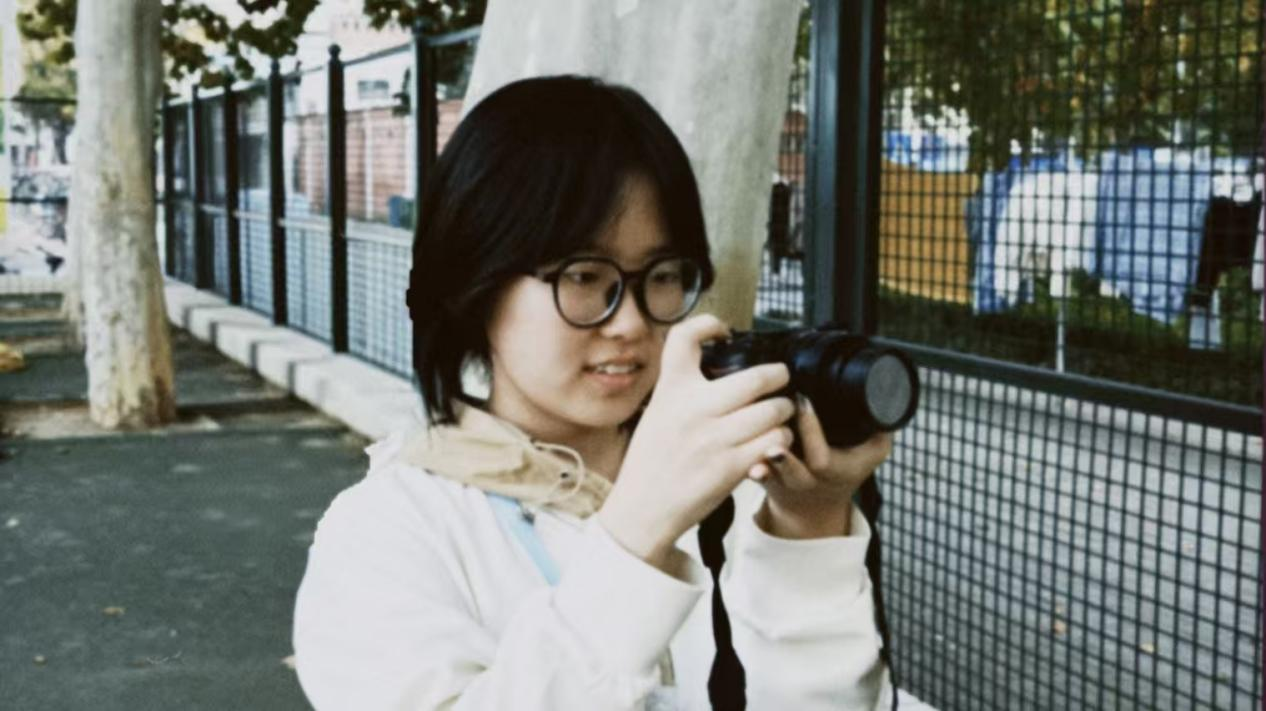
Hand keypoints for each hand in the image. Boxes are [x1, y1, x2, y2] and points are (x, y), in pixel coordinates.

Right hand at [598, 314, 795, 569]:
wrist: (642, 509)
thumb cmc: (653, 460)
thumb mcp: (658, 411)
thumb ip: (684, 387)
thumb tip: (722, 360)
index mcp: (671, 389)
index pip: (685, 337)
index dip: (709, 324)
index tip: (723, 332)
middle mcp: (693, 408)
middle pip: (757, 375)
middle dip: (778, 376)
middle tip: (780, 380)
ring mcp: (714, 437)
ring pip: (775, 410)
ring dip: (784, 412)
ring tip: (778, 416)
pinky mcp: (731, 466)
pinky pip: (775, 442)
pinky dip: (780, 440)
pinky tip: (771, 442)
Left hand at [751, 395, 893, 538]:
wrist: (815, 506)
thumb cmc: (844, 471)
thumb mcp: (871, 454)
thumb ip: (880, 429)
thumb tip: (889, 397)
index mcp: (834, 471)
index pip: (823, 457)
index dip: (812, 429)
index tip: (802, 399)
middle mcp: (806, 480)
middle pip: (795, 473)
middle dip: (784, 457)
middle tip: (774, 436)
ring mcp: (782, 483)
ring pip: (769, 476)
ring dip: (761, 464)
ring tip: (755, 451)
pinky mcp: (762, 479)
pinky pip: (751, 475)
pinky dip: (746, 466)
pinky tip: (738, 454)